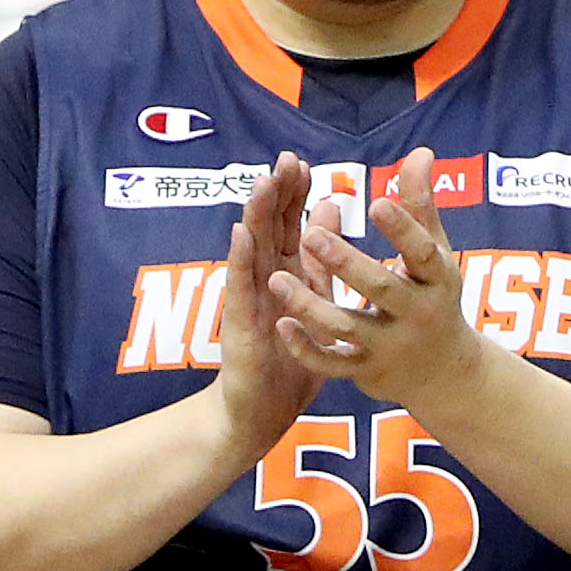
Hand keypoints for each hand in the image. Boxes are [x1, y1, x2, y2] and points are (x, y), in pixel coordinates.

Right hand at [207, 151, 323, 460]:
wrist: (261, 411)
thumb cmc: (288, 359)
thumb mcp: (314, 302)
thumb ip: (321, 258)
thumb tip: (330, 206)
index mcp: (286, 275)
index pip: (287, 225)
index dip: (293, 195)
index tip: (301, 163)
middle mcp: (264, 281)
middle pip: (268, 229)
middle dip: (275, 194)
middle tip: (284, 160)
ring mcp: (249, 301)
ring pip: (252, 252)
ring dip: (255, 218)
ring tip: (262, 184)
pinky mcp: (240, 326)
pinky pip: (241, 290)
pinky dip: (240, 261)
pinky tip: (241, 237)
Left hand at [273, 151, 492, 414]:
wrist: (444, 373)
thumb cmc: (434, 296)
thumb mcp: (435, 252)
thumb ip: (421, 204)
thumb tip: (421, 151)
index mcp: (437, 280)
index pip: (423, 252)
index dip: (403, 229)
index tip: (376, 203)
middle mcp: (416, 315)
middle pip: (380, 289)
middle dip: (346, 263)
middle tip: (311, 234)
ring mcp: (388, 347)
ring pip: (346, 328)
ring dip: (310, 305)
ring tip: (276, 279)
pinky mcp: (364, 372)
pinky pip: (331, 364)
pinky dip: (306, 348)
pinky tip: (280, 325)